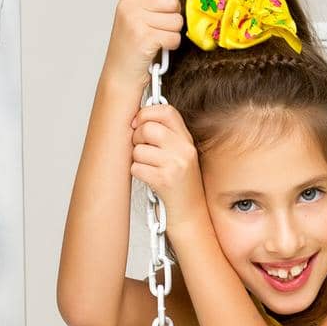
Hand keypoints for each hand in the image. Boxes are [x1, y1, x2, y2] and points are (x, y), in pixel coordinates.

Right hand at [105, 0, 181, 85]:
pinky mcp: (143, 38)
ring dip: (172, 32)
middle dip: (172, 15)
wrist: (121, 74)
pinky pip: (173, 36)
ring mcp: (134, 20)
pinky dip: (170, 45)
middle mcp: (129, 4)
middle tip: (159, 25)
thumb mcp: (142, 10)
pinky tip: (158, 47)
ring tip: (157, 37)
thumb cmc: (133, 43)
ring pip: (176, 19)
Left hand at [130, 101, 206, 230]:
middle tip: (143, 151)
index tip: (137, 123)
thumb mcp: (179, 155)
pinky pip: (136, 167)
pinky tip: (150, 180)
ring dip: (137, 160)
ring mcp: (175, 165)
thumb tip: (137, 117)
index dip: (146, 113)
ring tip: (150, 169)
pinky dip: (138, 174)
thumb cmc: (180, 185)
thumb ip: (165, 134)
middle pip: (147, 128)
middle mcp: (184, 150)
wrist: (190, 215)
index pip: (166, 111)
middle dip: (137, 139)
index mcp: (187, 140)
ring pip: (138, 149)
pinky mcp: (164, 180)